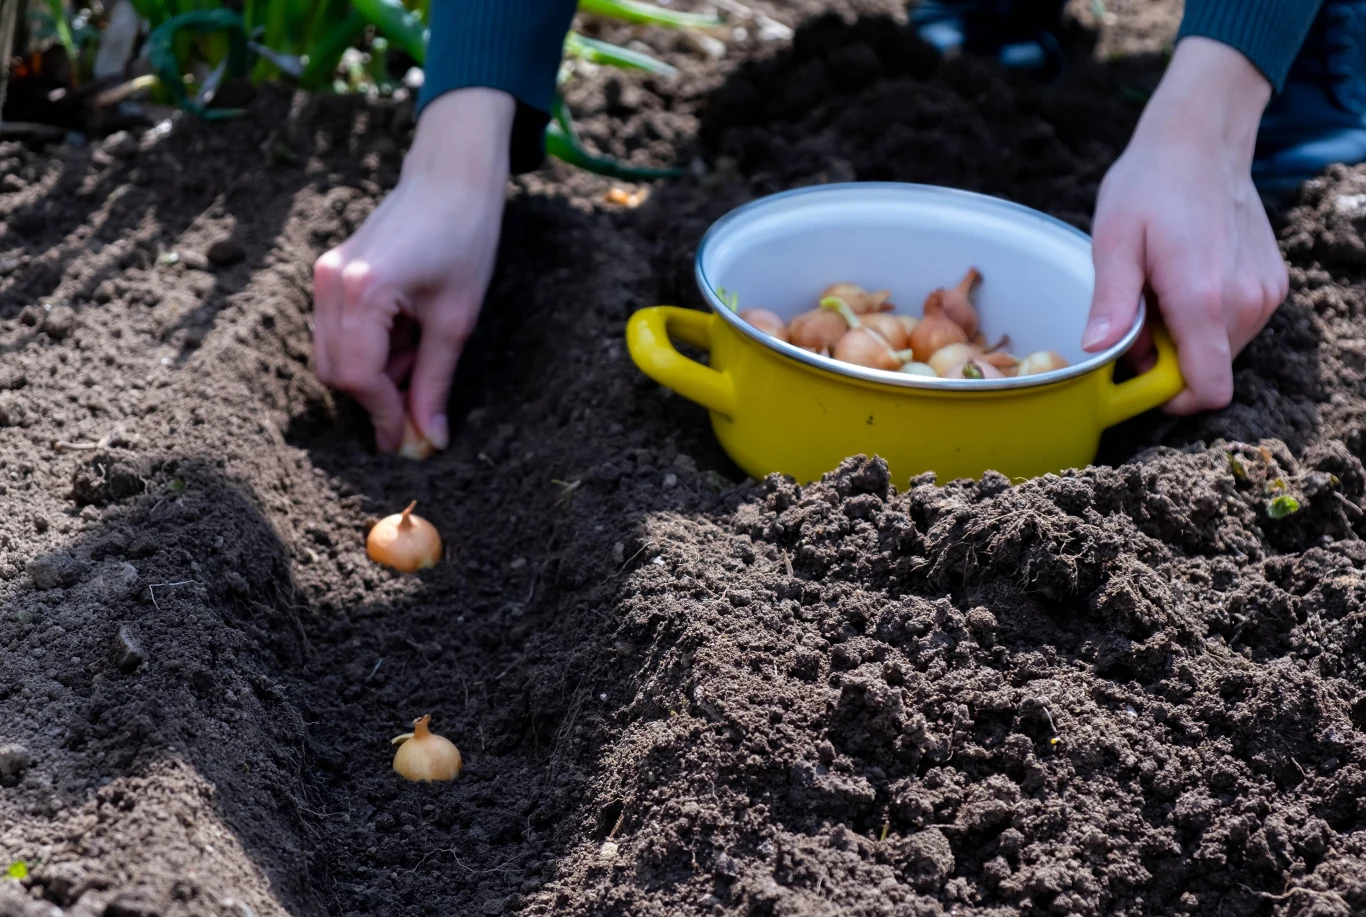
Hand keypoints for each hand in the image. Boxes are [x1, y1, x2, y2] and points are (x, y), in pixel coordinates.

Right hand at [312, 88, 513, 451]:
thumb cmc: (465, 240)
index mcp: (363, 290)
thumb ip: (435, 382)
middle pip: (336, 371)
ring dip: (375, 371)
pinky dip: (370, 347)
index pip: (358, 376)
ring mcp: (325, 274)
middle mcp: (331, 281)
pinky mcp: (330, 271)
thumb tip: (428, 438)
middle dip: (375, 397)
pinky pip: (338, 331)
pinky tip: (408, 332)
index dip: (382, 416)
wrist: (451, 179)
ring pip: (334, 354)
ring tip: (421, 349)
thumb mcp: (456, 320)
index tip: (406, 442)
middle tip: (419, 405)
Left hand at [1082, 37, 1288, 414]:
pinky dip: (1206, 320)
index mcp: (1203, 299)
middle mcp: (1246, 302)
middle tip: (1136, 318)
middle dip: (1167, 362)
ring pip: (1222, 351)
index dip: (1169, 398)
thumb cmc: (1151, 186)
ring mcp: (1265, 293)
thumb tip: (1097, 350)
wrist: (1202, 140)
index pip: (1205, 389)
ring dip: (1186, 340)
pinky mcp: (1272, 284)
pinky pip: (1237, 327)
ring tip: (1158, 292)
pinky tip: (1183, 281)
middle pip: (1208, 373)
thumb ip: (1111, 301)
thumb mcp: (1114, 241)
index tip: (1136, 378)